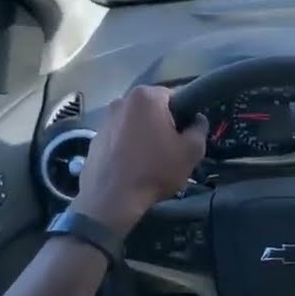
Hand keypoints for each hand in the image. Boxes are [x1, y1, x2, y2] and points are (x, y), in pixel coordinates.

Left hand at [74, 86, 206, 233]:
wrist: (111, 200)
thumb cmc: (154, 171)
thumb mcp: (190, 152)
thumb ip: (200, 128)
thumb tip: (197, 120)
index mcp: (147, 96)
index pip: (176, 96)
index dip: (185, 116)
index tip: (186, 136)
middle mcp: (122, 100)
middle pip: (153, 108)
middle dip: (163, 125)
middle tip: (171, 150)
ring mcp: (105, 119)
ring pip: (135, 123)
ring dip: (144, 135)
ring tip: (150, 161)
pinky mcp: (94, 138)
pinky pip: (119, 137)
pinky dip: (127, 146)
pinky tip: (132, 167)